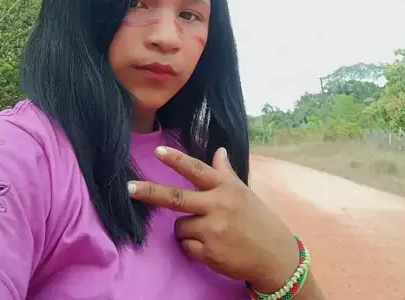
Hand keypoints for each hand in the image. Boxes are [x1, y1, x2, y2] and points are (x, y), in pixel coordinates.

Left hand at [127, 146, 299, 292]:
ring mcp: (213, 230)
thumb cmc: (257, 218)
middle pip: (176, 198)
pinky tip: (210, 246)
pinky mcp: (209, 253)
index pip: (196, 169)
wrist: (275, 255)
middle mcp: (218, 205)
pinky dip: (191, 247)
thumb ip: (226, 172)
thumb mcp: (243, 191)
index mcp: (225, 187)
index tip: (158, 151)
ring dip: (186, 229)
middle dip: (150, 192)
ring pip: (179, 226)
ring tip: (208, 231)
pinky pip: (185, 247)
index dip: (176, 159)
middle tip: (129, 188)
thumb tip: (219, 150)